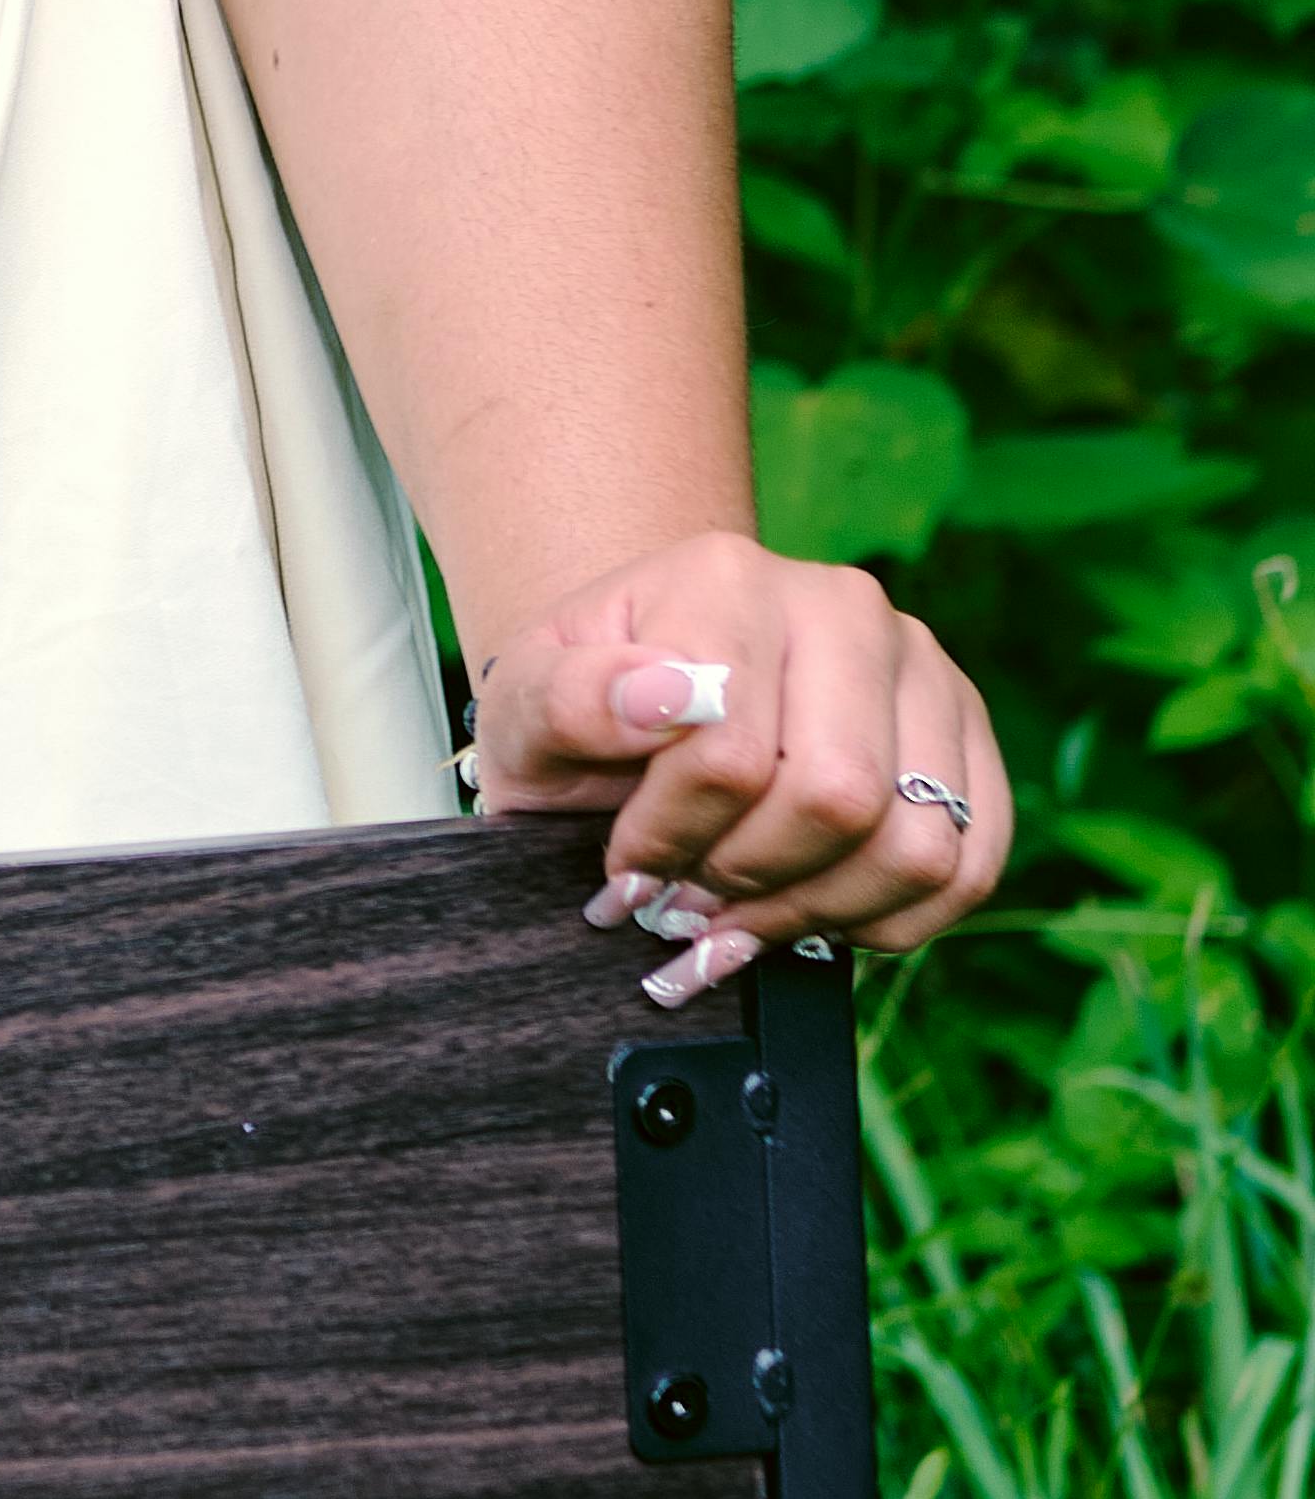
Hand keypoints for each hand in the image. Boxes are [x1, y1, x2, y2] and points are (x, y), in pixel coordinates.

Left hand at [468, 531, 1009, 997]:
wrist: (649, 700)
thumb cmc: (587, 712)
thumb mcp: (527, 707)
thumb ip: (566, 698)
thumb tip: (663, 696)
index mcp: (727, 577)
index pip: (731, 753)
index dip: (673, 838)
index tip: (625, 864)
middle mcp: (843, 604)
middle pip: (836, 798)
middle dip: (748, 878)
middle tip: (688, 895)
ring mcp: (921, 665)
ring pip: (914, 843)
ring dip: (818, 910)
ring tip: (745, 911)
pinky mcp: (967, 734)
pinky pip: (970, 865)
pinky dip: (892, 921)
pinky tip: (817, 912)